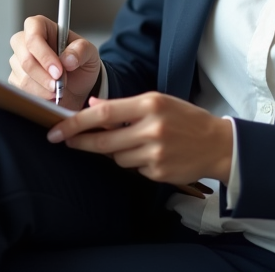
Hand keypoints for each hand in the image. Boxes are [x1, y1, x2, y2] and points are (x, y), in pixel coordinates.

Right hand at [8, 15, 100, 110]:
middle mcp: (25, 42)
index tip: (58, 71)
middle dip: (44, 76)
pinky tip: (51, 95)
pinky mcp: (16, 79)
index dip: (44, 54)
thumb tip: (68, 59)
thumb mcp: (89, 52)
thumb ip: (81, 50)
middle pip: (25, 58)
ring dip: (43, 88)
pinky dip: (39, 95)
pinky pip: (22, 90)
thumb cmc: (80, 62)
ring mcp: (18, 60)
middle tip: (59, 85)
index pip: (33, 35)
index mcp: (41, 27)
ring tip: (59, 90)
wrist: (78, 85)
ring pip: (24, 77)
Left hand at [47, 92, 233, 186]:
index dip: (76, 123)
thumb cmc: (186, 119)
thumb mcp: (158, 102)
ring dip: (116, 151)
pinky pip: (133, 168)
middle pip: (103, 142)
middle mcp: (152, 128)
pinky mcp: (158, 172)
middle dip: (79, 142)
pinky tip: (153, 154)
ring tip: (136, 142)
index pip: (103, 115)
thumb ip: (124, 106)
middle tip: (64, 140)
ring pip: (116, 157)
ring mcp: (155, 153)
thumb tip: (93, 105)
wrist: (217, 144)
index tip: (56, 129)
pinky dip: (135, 162)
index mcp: (150, 104)